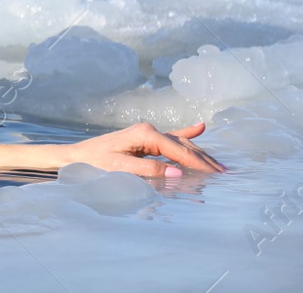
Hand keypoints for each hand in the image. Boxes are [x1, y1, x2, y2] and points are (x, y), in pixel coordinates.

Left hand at [62, 120, 226, 176]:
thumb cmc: (96, 162)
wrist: (77, 156)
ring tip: (220, 166)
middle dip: (205, 160)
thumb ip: (150, 169)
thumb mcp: (121, 168)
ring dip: (200, 154)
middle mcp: (149, 130)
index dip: (198, 164)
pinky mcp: (146, 138)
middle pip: (184, 145)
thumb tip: (177, 171)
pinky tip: (200, 126)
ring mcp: (148, 132)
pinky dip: (187, 133)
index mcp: (145, 134)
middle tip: (226, 174)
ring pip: (181, 142)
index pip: (178, 150)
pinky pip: (172, 137)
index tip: (216, 175)